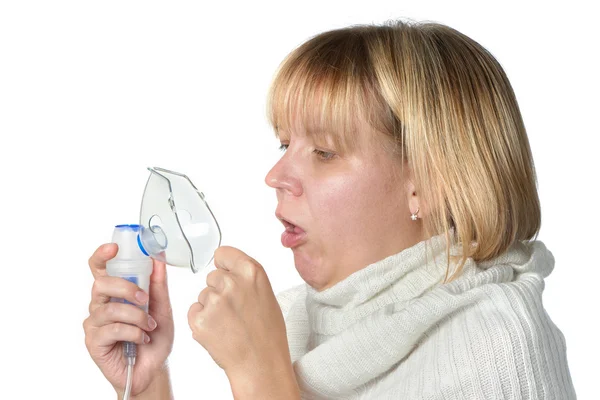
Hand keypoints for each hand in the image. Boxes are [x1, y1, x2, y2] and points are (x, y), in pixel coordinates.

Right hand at [83, 243, 173, 395]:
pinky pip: (112, 329)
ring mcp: (95, 322)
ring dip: (136, 316)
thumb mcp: (162, 307)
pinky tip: (142, 339)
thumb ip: (158, 284)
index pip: (100, 268)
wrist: (153, 368)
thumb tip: (159, 258)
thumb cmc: (154, 337)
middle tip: (144, 298)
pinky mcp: (94, 341)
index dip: (102, 255)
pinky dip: (133, 332)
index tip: (114, 248)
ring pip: (110, 308)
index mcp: (115, 292)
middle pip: (101, 283)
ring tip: (150, 326)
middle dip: (126, 287)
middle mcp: (101, 304)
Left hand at [187, 246, 297, 395]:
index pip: (223, 253)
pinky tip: (219, 331)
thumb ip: (246, 278)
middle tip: (234, 309)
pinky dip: (202, 321)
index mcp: (251, 271)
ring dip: (210, 307)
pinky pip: (194, 311)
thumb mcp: (265, 294)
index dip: (224, 266)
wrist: (261, 363)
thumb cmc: (267, 333)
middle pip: (212, 276)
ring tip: (229, 323)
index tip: (227, 275)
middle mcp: (232, 282)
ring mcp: (214, 301)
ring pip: (203, 295)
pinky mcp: (200, 319)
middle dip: (218, 289)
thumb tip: (229, 270)